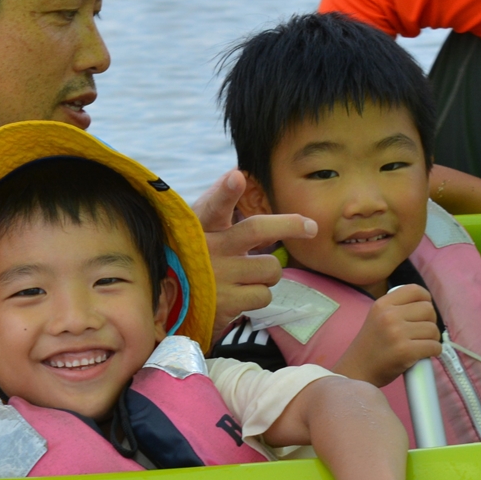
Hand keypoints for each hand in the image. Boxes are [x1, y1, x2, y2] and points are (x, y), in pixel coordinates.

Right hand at [192, 170, 315, 340]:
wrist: (170, 306)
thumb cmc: (192, 258)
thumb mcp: (195, 230)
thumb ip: (215, 202)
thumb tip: (237, 173)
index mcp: (200, 227)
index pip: (212, 205)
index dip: (225, 190)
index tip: (237, 177)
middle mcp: (209, 249)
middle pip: (257, 229)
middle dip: (290, 225)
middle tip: (310, 226)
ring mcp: (219, 277)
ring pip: (271, 267)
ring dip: (268, 274)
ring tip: (247, 276)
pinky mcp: (226, 303)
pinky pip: (264, 295)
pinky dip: (258, 295)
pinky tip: (239, 295)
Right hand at [334, 285, 440, 386]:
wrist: (357, 371)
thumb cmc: (371, 346)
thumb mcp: (377, 318)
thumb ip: (397, 309)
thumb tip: (428, 307)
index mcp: (382, 304)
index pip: (415, 290)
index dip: (425, 299)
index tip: (423, 312)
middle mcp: (389, 315)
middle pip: (428, 309)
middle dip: (430, 322)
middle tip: (422, 333)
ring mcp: (397, 333)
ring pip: (433, 329)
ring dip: (433, 339)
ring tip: (422, 345)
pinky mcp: (405, 351)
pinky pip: (434, 346)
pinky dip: (435, 351)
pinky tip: (426, 354)